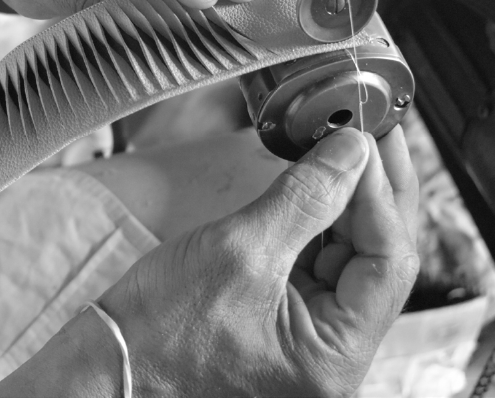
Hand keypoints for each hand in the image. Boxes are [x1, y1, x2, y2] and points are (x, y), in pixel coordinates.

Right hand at [98, 127, 418, 395]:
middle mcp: (331, 355)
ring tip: (339, 149)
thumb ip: (305, 198)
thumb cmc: (157, 330)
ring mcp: (308, 338)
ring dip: (344, 201)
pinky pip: (316, 262)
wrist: (108, 360)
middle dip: (371, 192)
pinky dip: (316, 220)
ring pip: (348, 256)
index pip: (386, 264)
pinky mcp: (283, 318)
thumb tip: (351, 153)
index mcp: (332, 358)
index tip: (365, 141)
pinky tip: (312, 183)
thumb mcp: (239, 251)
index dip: (379, 194)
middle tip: (368, 134)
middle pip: (375, 258)